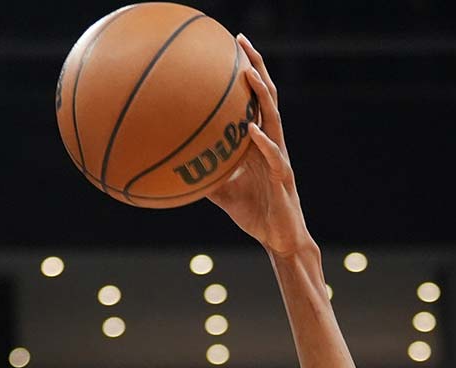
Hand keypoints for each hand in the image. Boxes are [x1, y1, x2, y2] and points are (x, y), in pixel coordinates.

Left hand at [206, 35, 315, 259]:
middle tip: (241, 42)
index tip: (231, 46)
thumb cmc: (253, 212)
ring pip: (274, 119)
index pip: (254, 99)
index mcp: (259, 142)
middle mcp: (272, 143)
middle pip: (267, 97)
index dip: (247, 72)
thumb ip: (203, 175)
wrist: (279, 238)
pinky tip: (252, 131)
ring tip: (248, 74)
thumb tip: (172, 171)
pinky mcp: (283, 178)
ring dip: (261, 95)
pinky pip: (275, 156)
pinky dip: (263, 143)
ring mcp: (279, 158)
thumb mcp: (221, 191)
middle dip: (256, 67)